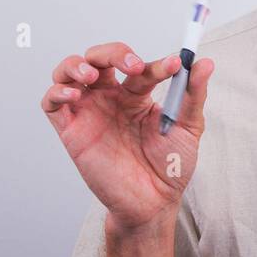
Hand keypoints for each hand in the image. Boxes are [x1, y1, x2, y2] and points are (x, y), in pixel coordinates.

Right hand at [41, 42, 214, 231]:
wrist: (152, 203)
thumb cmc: (169, 167)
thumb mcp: (188, 128)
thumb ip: (193, 94)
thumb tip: (204, 63)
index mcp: (137, 94)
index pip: (141, 68)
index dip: (157, 64)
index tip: (175, 66)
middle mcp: (110, 98)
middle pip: (100, 58)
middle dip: (114, 53)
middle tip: (133, 65)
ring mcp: (89, 111)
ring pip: (69, 71)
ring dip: (77, 64)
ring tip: (92, 74)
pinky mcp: (71, 130)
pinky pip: (52, 103)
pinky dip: (57, 91)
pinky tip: (75, 95)